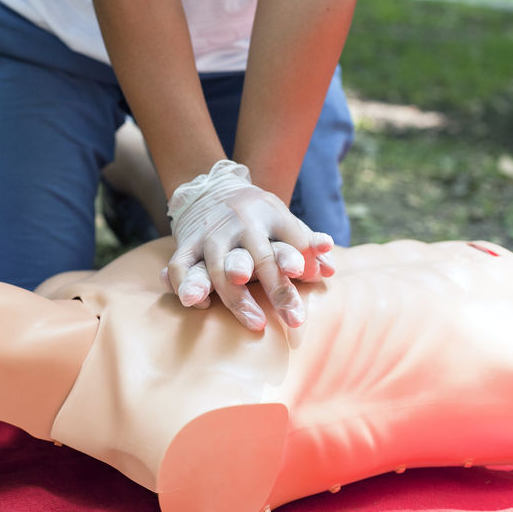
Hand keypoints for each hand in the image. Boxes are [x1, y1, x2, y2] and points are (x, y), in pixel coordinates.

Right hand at [163, 160, 334, 330]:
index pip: (292, 237)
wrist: (211, 187)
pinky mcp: (187, 242)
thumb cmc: (257, 214)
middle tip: (294, 319)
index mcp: (271, 214)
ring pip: (220, 269)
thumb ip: (307, 244)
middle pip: (260, 258)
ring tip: (256, 323)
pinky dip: (188, 286)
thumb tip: (330, 271)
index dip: (301, 255)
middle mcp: (241, 223)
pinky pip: (182, 266)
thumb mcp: (284, 219)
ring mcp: (212, 233)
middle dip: (277, 289)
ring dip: (238, 298)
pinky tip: (202, 306)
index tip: (309, 276)